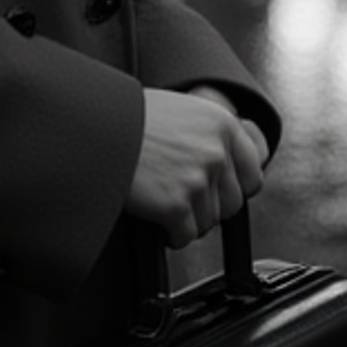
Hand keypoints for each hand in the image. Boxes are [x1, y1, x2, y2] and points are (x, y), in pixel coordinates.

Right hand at [125, 87, 268, 249]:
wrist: (94, 130)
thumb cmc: (125, 117)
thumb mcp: (179, 110)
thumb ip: (207, 135)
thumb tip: (222, 161)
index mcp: (221, 124)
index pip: (253, 171)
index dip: (236, 187)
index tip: (223, 192)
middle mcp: (216, 151)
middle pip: (234, 203)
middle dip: (211, 207)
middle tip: (187, 201)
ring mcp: (198, 180)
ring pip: (209, 222)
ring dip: (188, 220)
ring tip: (165, 205)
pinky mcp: (176, 205)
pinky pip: (186, 235)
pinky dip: (172, 235)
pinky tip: (158, 221)